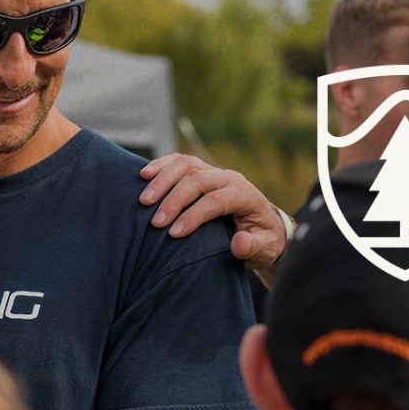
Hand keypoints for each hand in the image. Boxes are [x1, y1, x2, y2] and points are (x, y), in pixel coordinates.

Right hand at [139, 154, 286, 269]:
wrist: (261, 223)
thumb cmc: (261, 239)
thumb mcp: (264, 248)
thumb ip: (254, 247)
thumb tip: (239, 243)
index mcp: (245, 195)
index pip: (216, 200)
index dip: (194, 215)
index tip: (174, 234)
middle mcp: (228, 178)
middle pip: (198, 179)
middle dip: (174, 200)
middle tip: (155, 222)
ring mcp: (213, 171)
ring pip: (185, 164)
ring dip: (162, 180)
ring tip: (144, 200)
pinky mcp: (200, 170)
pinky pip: (179, 160)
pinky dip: (160, 165)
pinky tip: (143, 176)